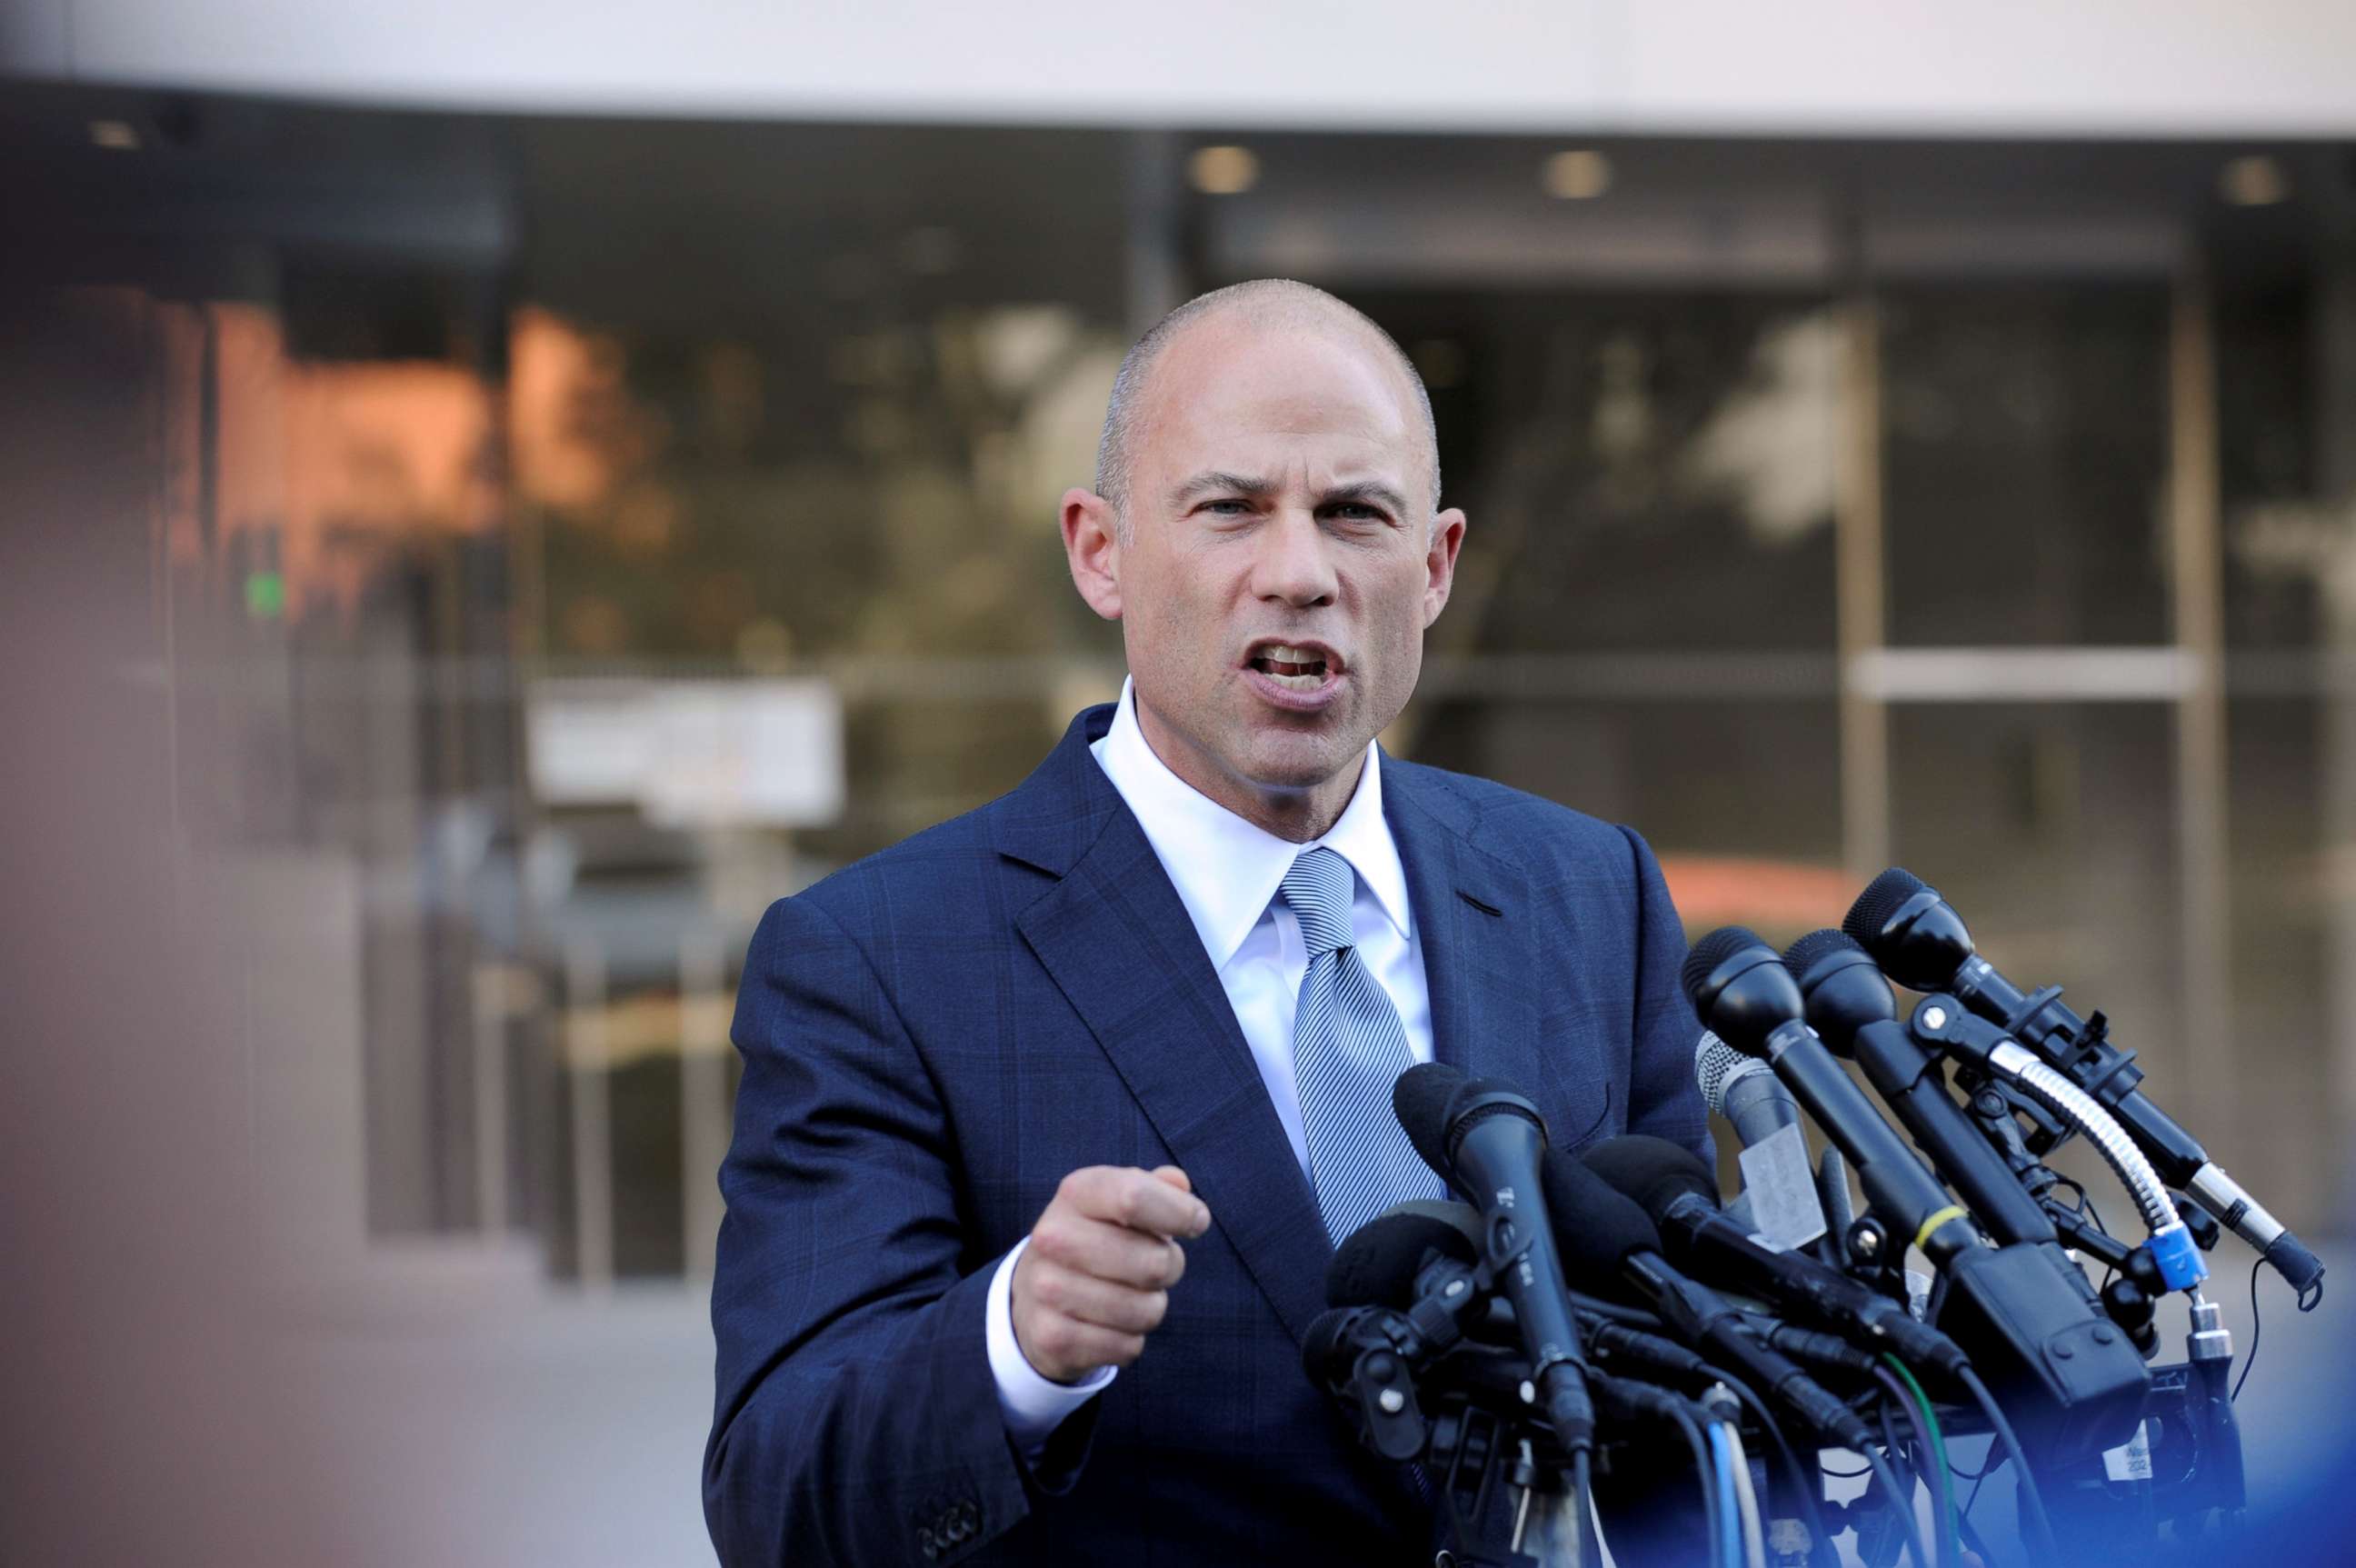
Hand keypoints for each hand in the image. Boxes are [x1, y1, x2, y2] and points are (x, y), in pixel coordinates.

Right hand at [1011, 1164, 1210, 1384]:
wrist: (1032, 1295)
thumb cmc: (1096, 1239)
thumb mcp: (1118, 1202)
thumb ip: (1154, 1187)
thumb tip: (1178, 1182)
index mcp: (1076, 1193)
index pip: (1135, 1197)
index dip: (1181, 1213)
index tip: (1196, 1222)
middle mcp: (1052, 1236)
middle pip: (1153, 1263)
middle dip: (1170, 1267)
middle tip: (1155, 1267)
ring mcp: (1047, 1288)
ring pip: (1145, 1311)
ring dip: (1151, 1307)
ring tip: (1129, 1295)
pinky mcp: (1051, 1336)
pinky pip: (1127, 1346)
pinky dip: (1130, 1341)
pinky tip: (1108, 1325)